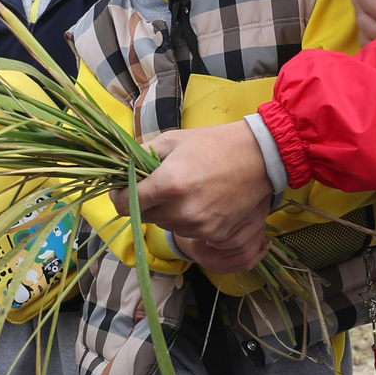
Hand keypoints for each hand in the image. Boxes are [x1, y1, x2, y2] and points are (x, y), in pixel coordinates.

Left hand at [110, 123, 271, 270]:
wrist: (257, 157)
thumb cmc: (212, 144)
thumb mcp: (172, 140)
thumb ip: (140, 156)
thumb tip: (118, 168)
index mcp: (169, 184)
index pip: (125, 205)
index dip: (118, 196)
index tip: (122, 188)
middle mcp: (182, 210)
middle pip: (143, 216)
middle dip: (144, 201)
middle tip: (156, 184)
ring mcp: (199, 226)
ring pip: (165, 224)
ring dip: (165, 211)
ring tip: (183, 190)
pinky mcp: (214, 234)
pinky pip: (186, 231)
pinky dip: (186, 219)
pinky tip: (199, 200)